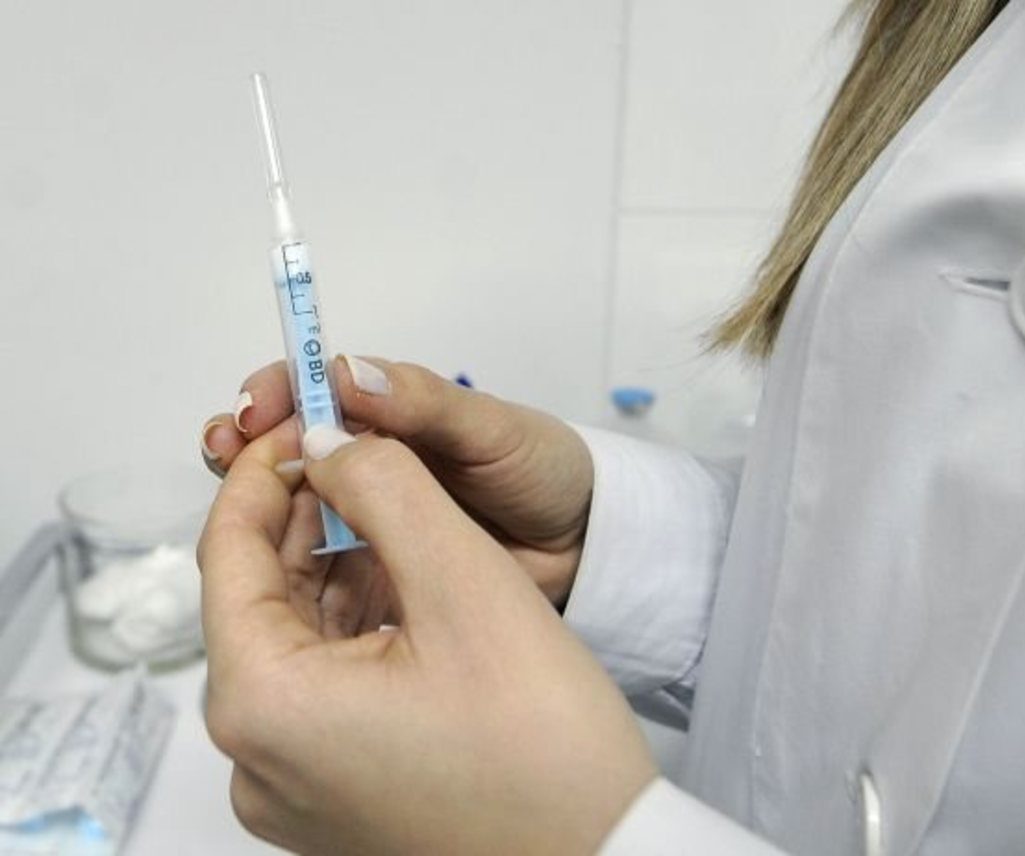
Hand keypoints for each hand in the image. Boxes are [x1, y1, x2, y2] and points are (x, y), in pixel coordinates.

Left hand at [199, 421, 656, 854]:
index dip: (267, 471)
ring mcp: (292, 787)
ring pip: (295, 640)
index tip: (307, 418)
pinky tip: (404, 584)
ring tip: (390, 510)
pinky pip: (323, 687)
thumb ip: (386, 486)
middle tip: (358, 454)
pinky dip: (355, 625)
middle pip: (260, 598)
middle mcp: (256, 758)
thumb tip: (331, 443)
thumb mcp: (464, 580)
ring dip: (336, 568)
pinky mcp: (333, 797)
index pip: (228, 553)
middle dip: (308, 517)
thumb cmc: (542, 742)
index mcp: (262, 705)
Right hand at [201, 357, 592, 606]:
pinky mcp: (372, 570)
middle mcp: (367, 459)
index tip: (255, 410)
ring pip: (290, 506)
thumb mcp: (494, 430)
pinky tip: (275, 573)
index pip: (312, 388)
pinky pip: (317, 567)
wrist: (583, 545)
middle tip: (225, 450)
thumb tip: (347, 372)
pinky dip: (288, 565)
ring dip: (256, 501)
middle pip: (284, 445)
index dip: (276, 392)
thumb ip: (427, 403)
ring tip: (237, 504)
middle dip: (247, 442)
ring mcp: (366, 517)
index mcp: (389, 411)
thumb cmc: (542, 470)